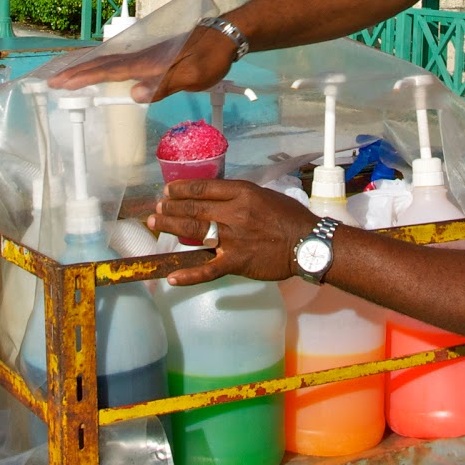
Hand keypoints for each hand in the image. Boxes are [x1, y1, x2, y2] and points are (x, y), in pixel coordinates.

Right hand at [48, 25, 239, 101]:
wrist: (227, 35)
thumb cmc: (212, 57)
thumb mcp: (193, 75)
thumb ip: (164, 84)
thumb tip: (133, 95)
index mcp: (148, 62)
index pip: (110, 71)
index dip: (85, 77)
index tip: (61, 83)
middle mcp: (143, 56)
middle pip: (104, 63)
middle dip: (78, 71)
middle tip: (54, 80)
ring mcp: (149, 53)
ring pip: (112, 59)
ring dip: (90, 67)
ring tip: (71, 74)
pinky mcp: (156, 53)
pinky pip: (123, 59)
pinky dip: (106, 64)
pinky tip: (106, 68)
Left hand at [149, 178, 314, 285]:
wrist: (309, 243)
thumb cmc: (290, 217)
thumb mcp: (264, 194)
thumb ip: (239, 195)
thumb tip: (216, 196)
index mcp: (242, 193)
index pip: (203, 187)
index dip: (181, 188)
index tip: (169, 190)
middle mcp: (234, 213)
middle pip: (193, 208)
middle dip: (170, 207)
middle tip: (157, 208)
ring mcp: (233, 238)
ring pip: (194, 231)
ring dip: (171, 227)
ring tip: (156, 224)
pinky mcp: (237, 262)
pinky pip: (208, 270)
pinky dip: (189, 274)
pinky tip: (172, 277)